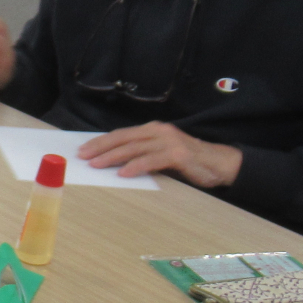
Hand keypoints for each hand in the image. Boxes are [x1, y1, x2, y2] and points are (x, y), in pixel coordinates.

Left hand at [80, 122, 242, 187]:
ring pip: (134, 148)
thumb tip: (113, 161)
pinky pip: (151, 160)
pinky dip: (136, 166)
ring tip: (96, 164)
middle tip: (83, 156)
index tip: (83, 150)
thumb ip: (141, 153)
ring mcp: (169, 141)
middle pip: (123, 138)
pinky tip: (123, 172)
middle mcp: (159, 131)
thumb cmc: (187, 161)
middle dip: (101, 147)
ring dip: (112, 157)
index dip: (101, 142)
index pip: (121, 134)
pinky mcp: (178, 154)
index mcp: (152, 130)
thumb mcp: (160, 154)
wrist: (219, 163)